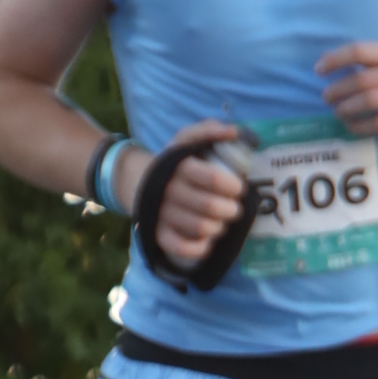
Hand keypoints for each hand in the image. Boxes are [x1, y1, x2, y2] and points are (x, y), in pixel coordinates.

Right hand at [123, 121, 249, 269]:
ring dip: (219, 227)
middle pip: (210, 207)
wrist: (139, 182)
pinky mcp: (158, 235)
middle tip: (234, 208)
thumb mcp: (186, 139)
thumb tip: (234, 131)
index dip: (233, 186)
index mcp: (179, 167)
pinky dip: (199, 248)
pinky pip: (181, 248)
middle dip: (231, 210)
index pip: (212, 178)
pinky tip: (207, 240)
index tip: (238, 188)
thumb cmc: (174, 162)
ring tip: (221, 221)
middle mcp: (169, 191)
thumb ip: (209, 130)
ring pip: (200, 229)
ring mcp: (162, 215)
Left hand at [318, 42, 377, 136]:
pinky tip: (350, 125)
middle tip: (326, 97)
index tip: (318, 70)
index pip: (360, 51)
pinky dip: (359, 126)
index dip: (335, 59)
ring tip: (337, 111)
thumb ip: (373, 60)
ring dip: (346, 108)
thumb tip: (332, 64)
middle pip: (361, 80)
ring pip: (368, 102)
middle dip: (337, 89)